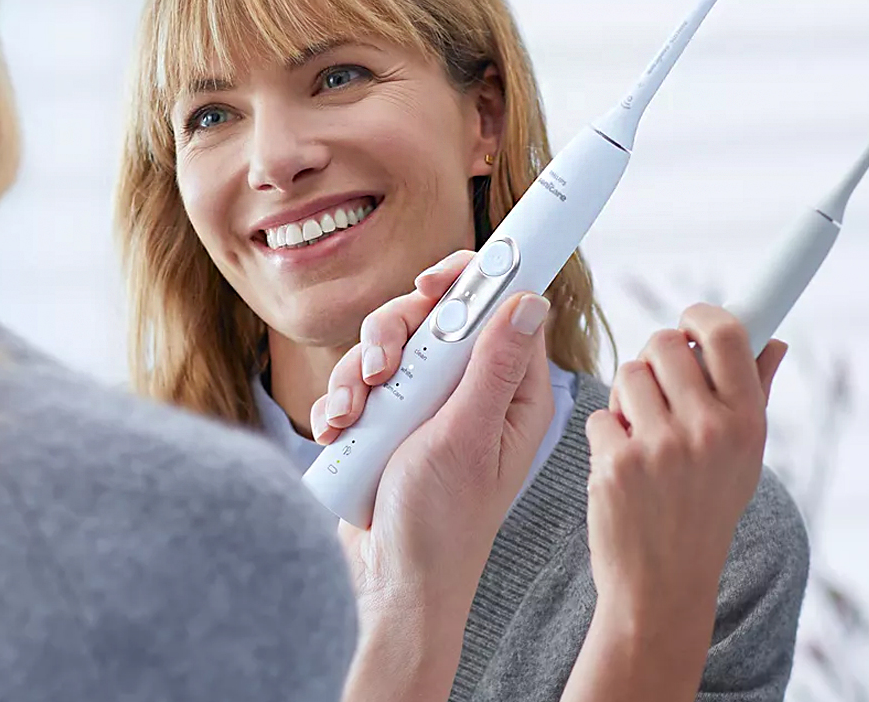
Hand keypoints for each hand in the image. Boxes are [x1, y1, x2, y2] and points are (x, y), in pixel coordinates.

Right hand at [317, 251, 554, 694]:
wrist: (388, 583)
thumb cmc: (443, 524)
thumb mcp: (468, 438)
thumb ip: (493, 366)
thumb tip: (530, 299)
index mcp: (510, 392)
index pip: (502, 310)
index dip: (470, 284)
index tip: (434, 284)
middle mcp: (471, 391)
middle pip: (433, 318)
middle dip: (396, 336)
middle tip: (382, 368)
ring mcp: (426, 405)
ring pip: (388, 347)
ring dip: (360, 375)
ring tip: (353, 415)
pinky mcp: (389, 420)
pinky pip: (360, 383)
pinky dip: (343, 402)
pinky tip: (338, 431)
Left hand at [581, 304, 785, 696]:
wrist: (664, 584)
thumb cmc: (704, 513)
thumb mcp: (744, 458)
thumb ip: (755, 393)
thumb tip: (772, 341)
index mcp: (746, 423)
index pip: (725, 333)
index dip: (700, 315)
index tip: (689, 319)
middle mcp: (707, 430)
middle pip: (663, 343)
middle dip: (653, 358)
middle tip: (658, 390)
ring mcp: (660, 447)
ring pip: (626, 374)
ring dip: (626, 397)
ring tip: (641, 435)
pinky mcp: (617, 463)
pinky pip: (599, 414)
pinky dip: (605, 435)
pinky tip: (622, 466)